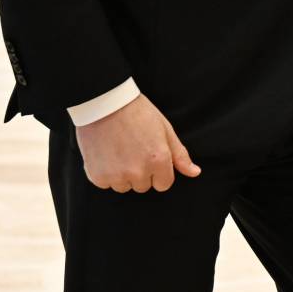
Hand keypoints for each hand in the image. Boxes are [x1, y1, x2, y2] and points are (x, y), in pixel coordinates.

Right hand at [74, 94, 200, 192]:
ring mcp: (116, 176)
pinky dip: (106, 173)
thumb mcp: (165, 130)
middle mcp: (138, 172)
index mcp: (159, 160)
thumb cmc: (138, 113)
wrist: (105, 105)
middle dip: (141, 172)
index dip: (160, 171)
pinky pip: (106, 184)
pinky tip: (107, 153)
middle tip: (135, 149)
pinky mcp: (97, 177)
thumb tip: (195, 173)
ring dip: (123, 175)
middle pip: (144, 186)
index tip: (152, 157)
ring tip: (120, 150)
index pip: (164, 184)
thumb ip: (180, 155)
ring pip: (124, 186)